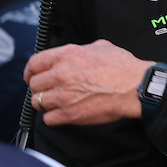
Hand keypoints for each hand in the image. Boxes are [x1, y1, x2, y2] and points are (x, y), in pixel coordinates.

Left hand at [24, 40, 151, 125]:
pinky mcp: (69, 114)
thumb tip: (74, 54)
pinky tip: (64, 112)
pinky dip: (54, 117)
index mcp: (66, 55)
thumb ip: (81, 50)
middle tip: (50, 90)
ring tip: (58, 102)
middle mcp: (61, 75)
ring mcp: (63, 96)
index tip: (32, 76)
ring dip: (46, 103)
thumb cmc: (123, 67)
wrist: (135, 87)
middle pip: (34, 85)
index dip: (30, 71)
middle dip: (40, 88)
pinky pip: (48, 119)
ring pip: (37, 103)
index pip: (34, 64)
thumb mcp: (101, 46)